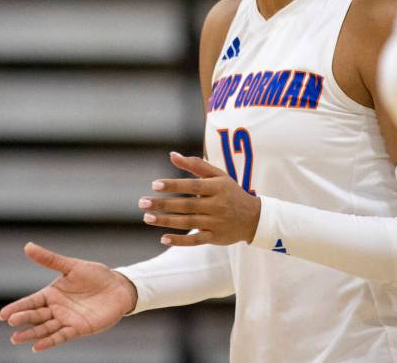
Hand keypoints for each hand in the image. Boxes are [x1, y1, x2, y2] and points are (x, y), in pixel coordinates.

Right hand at [0, 242, 136, 351]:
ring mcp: (66, 320)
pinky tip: (37, 346)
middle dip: (23, 319)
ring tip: (17, 337)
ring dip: (31, 334)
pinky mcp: (78, 328)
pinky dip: (49, 341)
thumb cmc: (95, 275)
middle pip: (36, 315)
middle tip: (11, 322)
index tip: (3, 315)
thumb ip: (50, 259)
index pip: (31, 301)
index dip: (17, 307)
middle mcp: (56, 309)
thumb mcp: (72, 266)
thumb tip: (27, 246)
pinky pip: (61, 336)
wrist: (118, 286)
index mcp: (52, 293)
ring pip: (45, 328)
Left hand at [139, 152, 260, 246]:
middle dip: (163, 204)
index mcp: (218, 187)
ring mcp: (216, 223)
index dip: (174, 185)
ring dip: (166, 221)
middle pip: (186, 205)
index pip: (192, 186)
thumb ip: (195, 165)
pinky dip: (180, 241)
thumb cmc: (230, 192)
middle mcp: (217, 205)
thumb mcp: (218, 175)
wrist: (254, 218)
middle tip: (142, 202)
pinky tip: (163, 239)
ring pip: (188, 223)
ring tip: (147, 217)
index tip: (154, 185)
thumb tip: (172, 155)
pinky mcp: (215, 238)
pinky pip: (196, 240)